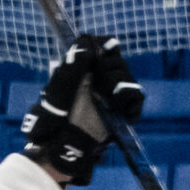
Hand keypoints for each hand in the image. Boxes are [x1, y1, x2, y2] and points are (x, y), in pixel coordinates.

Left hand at [21, 33, 141, 186]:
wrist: (64, 146)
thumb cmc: (54, 119)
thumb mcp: (59, 88)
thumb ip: (73, 66)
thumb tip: (87, 44)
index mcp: (84, 70)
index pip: (104, 47)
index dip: (104, 47)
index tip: (98, 55)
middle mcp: (99, 80)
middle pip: (118, 61)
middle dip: (109, 69)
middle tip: (98, 83)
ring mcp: (111, 96)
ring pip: (127, 77)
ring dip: (118, 85)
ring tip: (108, 98)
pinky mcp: (121, 111)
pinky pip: (136, 97)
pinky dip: (131, 102)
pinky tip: (122, 110)